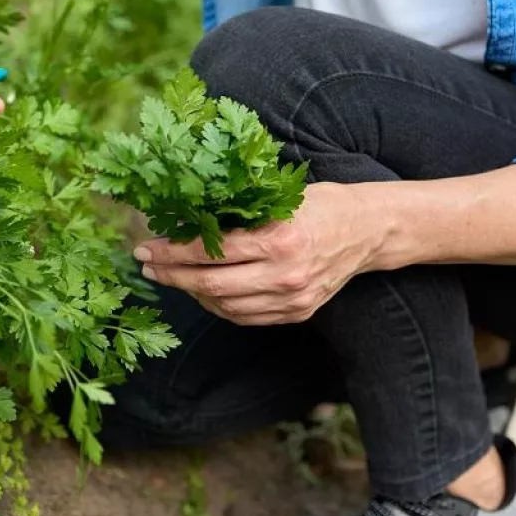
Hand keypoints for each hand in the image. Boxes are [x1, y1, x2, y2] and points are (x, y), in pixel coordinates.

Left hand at [133, 183, 386, 325]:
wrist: (369, 231)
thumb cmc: (321, 204)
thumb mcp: (280, 197)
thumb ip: (239, 211)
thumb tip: (185, 216)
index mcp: (280, 240)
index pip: (212, 252)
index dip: (173, 252)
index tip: (146, 248)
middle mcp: (286, 275)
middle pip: (212, 285)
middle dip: (172, 276)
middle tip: (146, 266)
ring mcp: (292, 300)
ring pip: (225, 307)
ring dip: (191, 293)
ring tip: (170, 277)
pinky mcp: (297, 313)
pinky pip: (245, 317)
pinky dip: (218, 306)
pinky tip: (202, 290)